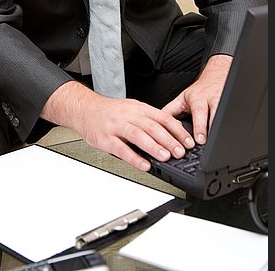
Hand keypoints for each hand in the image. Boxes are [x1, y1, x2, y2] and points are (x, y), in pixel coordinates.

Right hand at [41, 81, 195, 171]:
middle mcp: (129, 115)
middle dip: (169, 140)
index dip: (177, 130)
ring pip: (138, 135)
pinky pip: (121, 149)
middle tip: (180, 151)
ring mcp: (117, 126)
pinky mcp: (106, 139)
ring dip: (153, 147)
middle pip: (152, 126)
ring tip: (165, 157)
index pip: (163, 117)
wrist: (85, 109)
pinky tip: (144, 165)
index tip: (188, 141)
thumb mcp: (133, 109)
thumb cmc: (110, 112)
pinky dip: (134, 157)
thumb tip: (173, 130)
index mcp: (138, 108)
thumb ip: (150, 119)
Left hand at [162, 54, 231, 144]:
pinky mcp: (231, 103)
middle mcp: (209, 99)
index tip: (196, 139)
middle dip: (204, 127)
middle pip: (208, 112)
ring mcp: (222, 101)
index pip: (196, 112)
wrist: (218, 75)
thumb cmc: (200, 90)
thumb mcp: (183, 99)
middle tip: (203, 141)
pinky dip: (230, 123)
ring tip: (218, 139)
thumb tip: (156, 123)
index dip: (197, 126)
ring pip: (221, 113)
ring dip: (219, 126)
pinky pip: (231, 114)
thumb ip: (170, 111)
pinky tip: (230, 132)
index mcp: (196, 99)